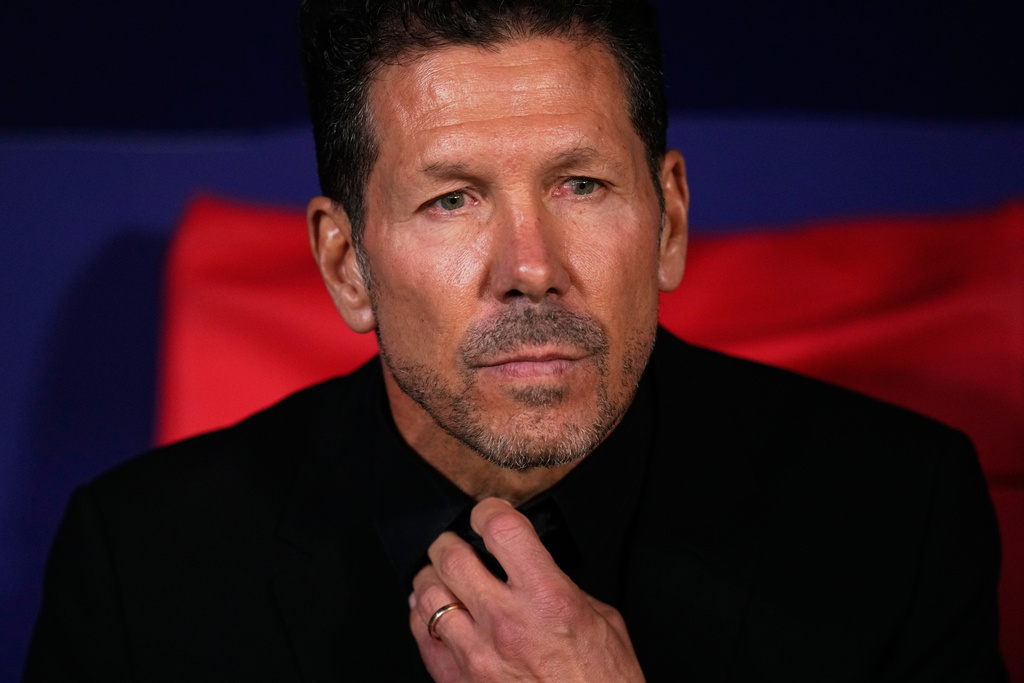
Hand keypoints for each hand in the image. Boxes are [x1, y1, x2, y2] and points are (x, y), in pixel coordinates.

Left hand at [409, 498, 644, 681]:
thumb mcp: (604, 622)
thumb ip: (565, 588)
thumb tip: (539, 570)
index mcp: (548, 599)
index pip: (501, 529)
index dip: (489, 510)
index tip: (490, 513)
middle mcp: (507, 622)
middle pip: (451, 556)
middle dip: (450, 541)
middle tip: (458, 542)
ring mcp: (478, 656)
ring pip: (426, 595)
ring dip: (432, 579)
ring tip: (443, 577)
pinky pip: (421, 637)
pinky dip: (421, 617)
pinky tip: (439, 612)